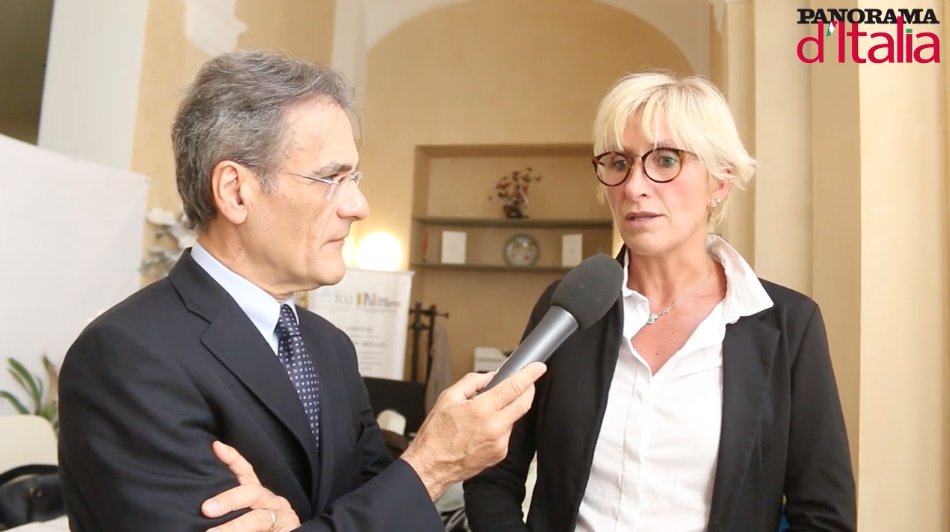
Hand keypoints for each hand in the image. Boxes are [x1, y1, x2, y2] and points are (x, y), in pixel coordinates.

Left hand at [203, 441, 301, 531]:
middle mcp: (270, 500)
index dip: (232, 459)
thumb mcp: (244, 516)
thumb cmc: (262, 528)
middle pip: (252, 492)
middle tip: (206, 509)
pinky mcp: (288, 526)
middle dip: (228, 499)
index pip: (245, 472)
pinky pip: (266, 526)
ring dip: (234, 526)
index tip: (216, 447)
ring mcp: (281, 514)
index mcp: (257, 495)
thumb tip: (204, 509)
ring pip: (258, 516)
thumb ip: (230, 510)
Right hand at [400, 361, 546, 500]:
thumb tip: (491, 376)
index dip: (530, 375)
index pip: (514, 387)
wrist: (432, 466)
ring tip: (487, 411)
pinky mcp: (500, 453)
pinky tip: (484, 427)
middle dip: (529, 389)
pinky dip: (500, 425)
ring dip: (509, 409)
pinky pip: (506, 433)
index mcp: (482, 410)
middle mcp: (495, 427)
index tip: (538, 368)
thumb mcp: (448, 398)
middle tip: (527, 381)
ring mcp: (500, 443)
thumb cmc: (436, 435)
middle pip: (524, 403)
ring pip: (514, 418)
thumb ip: (473, 382)